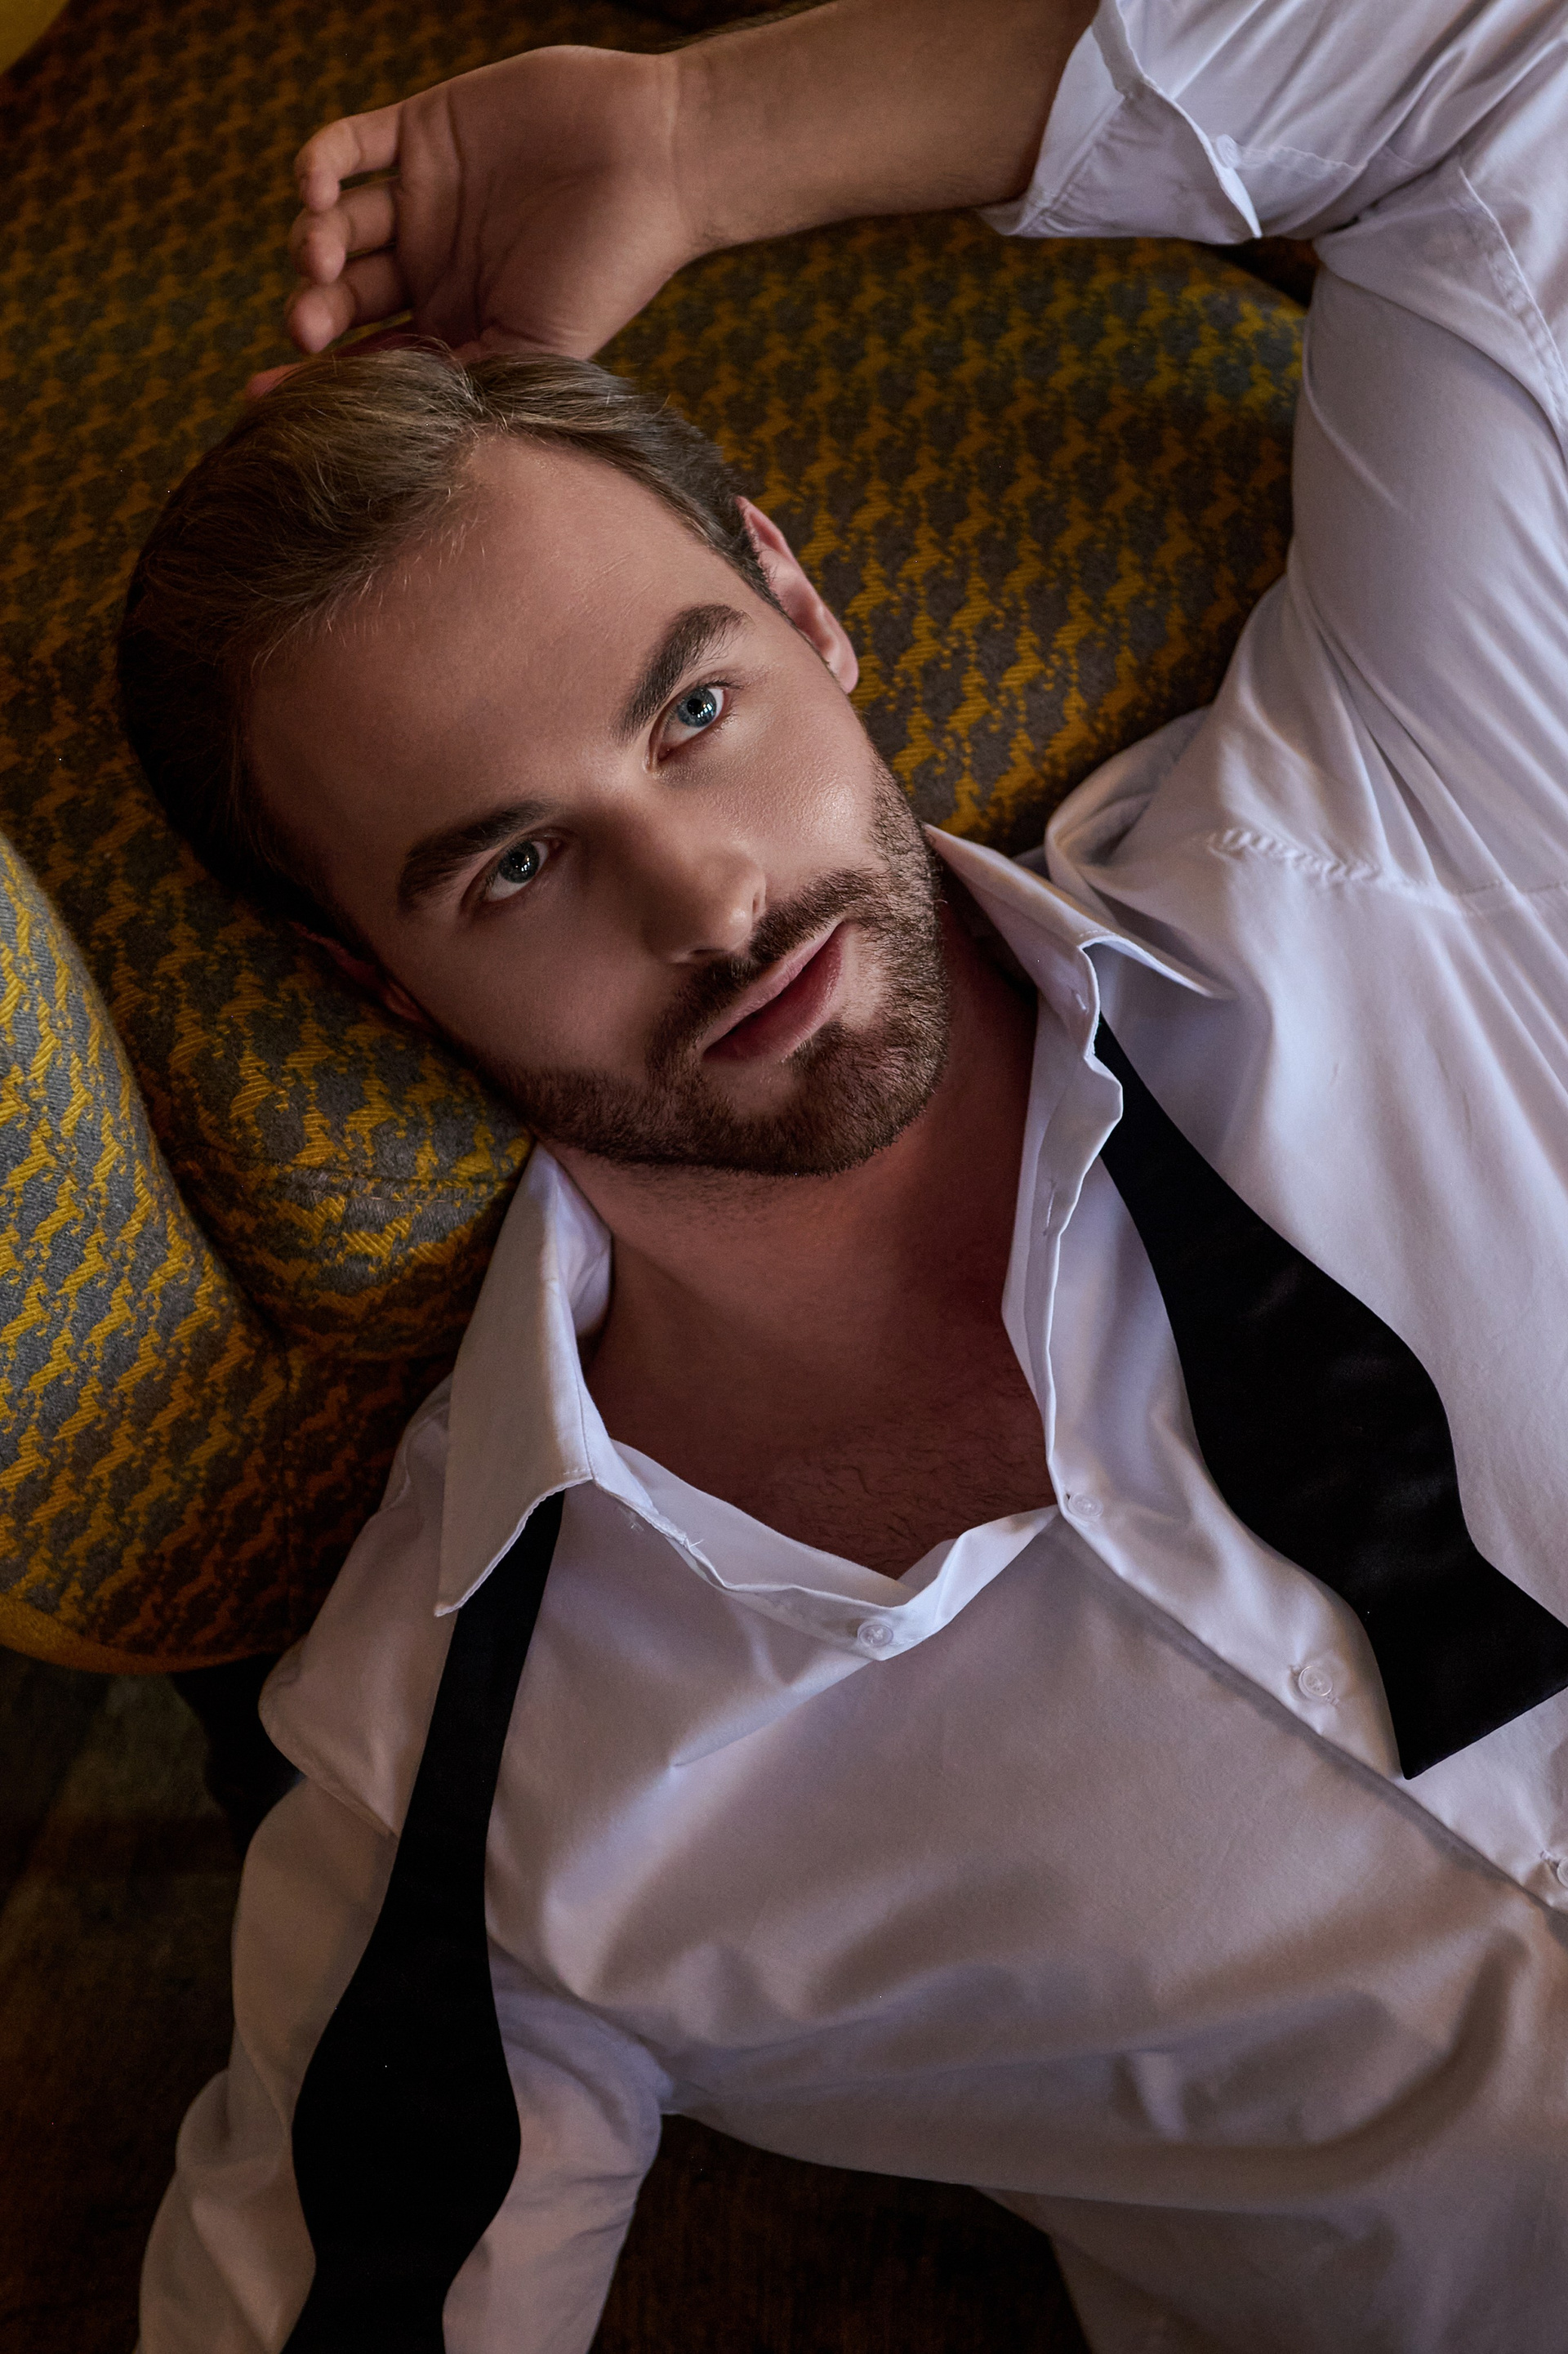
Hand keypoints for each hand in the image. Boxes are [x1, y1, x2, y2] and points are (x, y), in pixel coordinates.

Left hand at [276, 44, 694, 379]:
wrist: (659, 160)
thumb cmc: (612, 268)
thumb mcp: (538, 351)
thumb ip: (467, 384)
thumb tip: (395, 439)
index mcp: (457, 323)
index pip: (372, 358)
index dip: (319, 381)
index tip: (270, 405)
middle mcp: (432, 264)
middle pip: (343, 296)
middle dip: (313, 314)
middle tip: (303, 330)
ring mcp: (423, 196)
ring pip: (336, 225)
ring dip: (313, 245)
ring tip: (322, 261)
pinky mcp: (422, 129)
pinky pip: (346, 145)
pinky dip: (317, 165)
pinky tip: (315, 191)